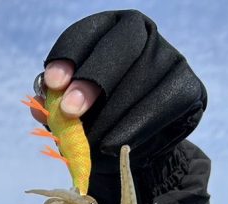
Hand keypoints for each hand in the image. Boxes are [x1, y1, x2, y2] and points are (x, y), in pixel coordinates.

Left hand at [38, 10, 206, 165]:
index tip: (53, 84)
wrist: (136, 149)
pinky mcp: (189, 85)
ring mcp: (170, 56)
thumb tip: (38, 104)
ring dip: (109, 115)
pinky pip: (161, 104)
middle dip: (92, 79)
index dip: (68, 56)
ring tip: (90, 142)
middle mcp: (142, 33)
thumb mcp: (69, 115)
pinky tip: (113, 145)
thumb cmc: (97, 122)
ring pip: (140, 79)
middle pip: (120, 45)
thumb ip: (54, 107)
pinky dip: (133, 128)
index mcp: (106, 31)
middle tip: (71, 111)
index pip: (87, 33)